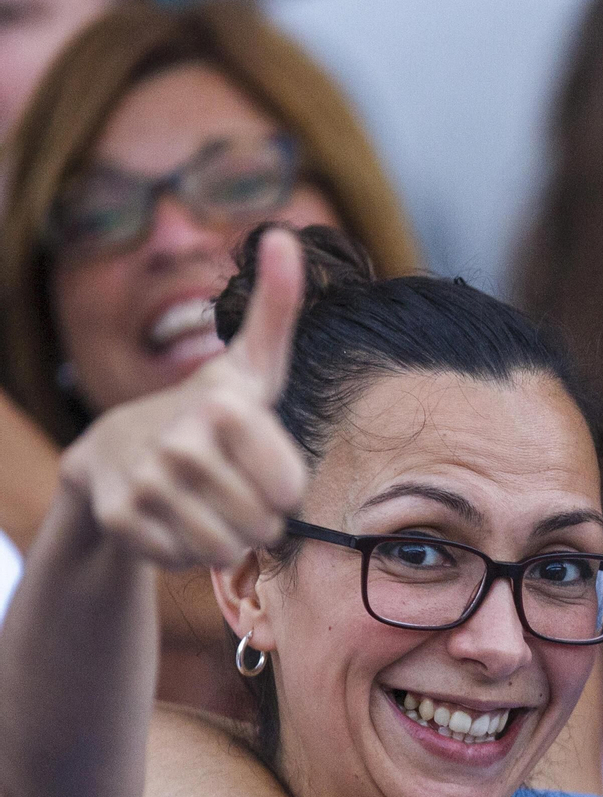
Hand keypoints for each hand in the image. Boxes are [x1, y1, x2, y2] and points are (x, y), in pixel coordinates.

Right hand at [58, 228, 306, 567]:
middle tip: (238, 490)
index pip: (292, 489)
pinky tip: (178, 519)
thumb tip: (287, 235)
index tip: (265, 465)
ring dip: (227, 538)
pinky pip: (184, 561)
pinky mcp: (120, 519)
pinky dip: (189, 551)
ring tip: (213, 505)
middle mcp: (180, 444)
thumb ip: (277, 309)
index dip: (285, 487)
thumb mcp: (252, 364)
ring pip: (224, 549)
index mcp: (224, 407)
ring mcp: (146, 483)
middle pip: (262, 524)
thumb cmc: (209, 409)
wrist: (117, 448)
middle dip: (259, 518)